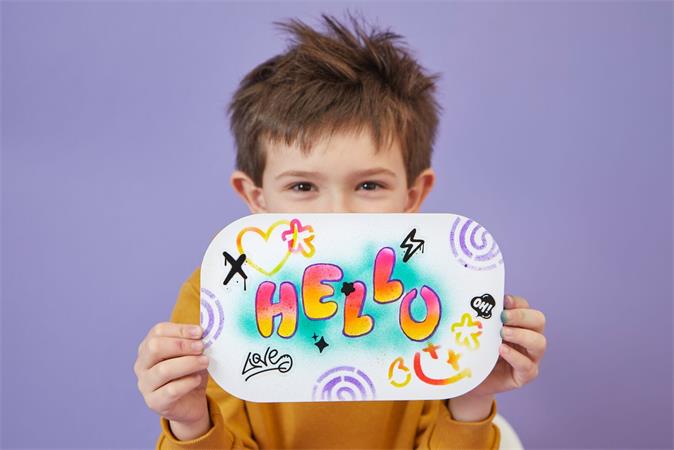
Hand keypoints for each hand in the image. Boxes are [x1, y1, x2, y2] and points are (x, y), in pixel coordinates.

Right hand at [134, 322, 210, 436]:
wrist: (190, 403)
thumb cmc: (189, 373)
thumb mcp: (192, 354)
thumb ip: (193, 342)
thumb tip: (202, 332)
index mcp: (148, 347)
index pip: (158, 331)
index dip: (180, 329)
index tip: (200, 332)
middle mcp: (142, 365)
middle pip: (155, 347)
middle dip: (181, 345)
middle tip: (201, 347)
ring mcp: (145, 385)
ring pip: (163, 370)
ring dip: (188, 363)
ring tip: (205, 361)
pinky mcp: (155, 402)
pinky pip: (170, 390)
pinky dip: (187, 382)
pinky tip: (197, 379)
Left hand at [449, 295, 545, 419]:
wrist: (470, 379)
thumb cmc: (475, 350)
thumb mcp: (478, 331)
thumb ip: (482, 318)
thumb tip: (476, 301)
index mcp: (519, 323)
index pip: (525, 306)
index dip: (516, 302)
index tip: (503, 300)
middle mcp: (529, 338)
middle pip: (539, 320)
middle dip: (522, 316)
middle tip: (503, 317)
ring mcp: (530, 357)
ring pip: (539, 342)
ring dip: (521, 335)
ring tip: (502, 333)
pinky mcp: (525, 375)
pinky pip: (527, 365)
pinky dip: (515, 356)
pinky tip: (502, 350)